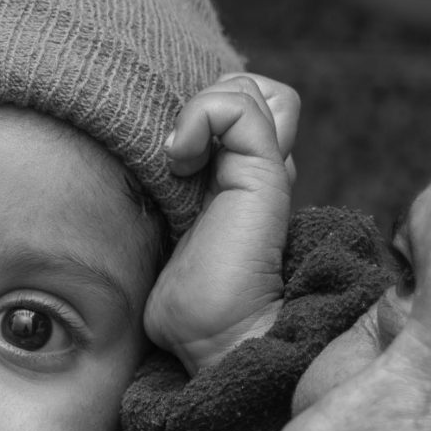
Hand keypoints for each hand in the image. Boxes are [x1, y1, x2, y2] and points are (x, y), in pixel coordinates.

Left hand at [146, 73, 299, 376]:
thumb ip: (174, 197)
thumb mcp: (169, 238)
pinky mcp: (266, 175)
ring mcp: (267, 171)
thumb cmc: (185, 310)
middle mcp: (261, 172)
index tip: (168, 158)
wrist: (214, 344)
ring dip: (201, 107)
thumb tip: (163, 158)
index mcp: (242, 184)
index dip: (201, 116)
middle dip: (202, 105)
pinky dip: (202, 114)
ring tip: (181, 158)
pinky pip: (241, 104)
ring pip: (252, 87)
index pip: (238, 109)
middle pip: (252, 89)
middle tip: (176, 154)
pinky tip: (183, 158)